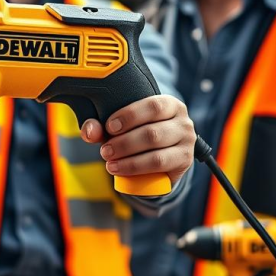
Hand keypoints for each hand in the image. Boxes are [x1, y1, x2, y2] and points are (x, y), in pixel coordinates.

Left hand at [80, 95, 195, 186]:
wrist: (160, 153)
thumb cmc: (140, 132)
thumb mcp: (123, 126)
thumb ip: (102, 126)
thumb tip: (89, 131)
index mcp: (170, 105)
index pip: (153, 106)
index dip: (130, 115)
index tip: (109, 126)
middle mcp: (183, 123)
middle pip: (152, 133)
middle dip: (124, 143)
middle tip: (105, 150)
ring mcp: (187, 144)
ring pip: (156, 153)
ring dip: (129, 160)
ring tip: (110, 162)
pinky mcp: (184, 163)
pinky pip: (159, 167)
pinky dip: (137, 169)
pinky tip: (120, 170)